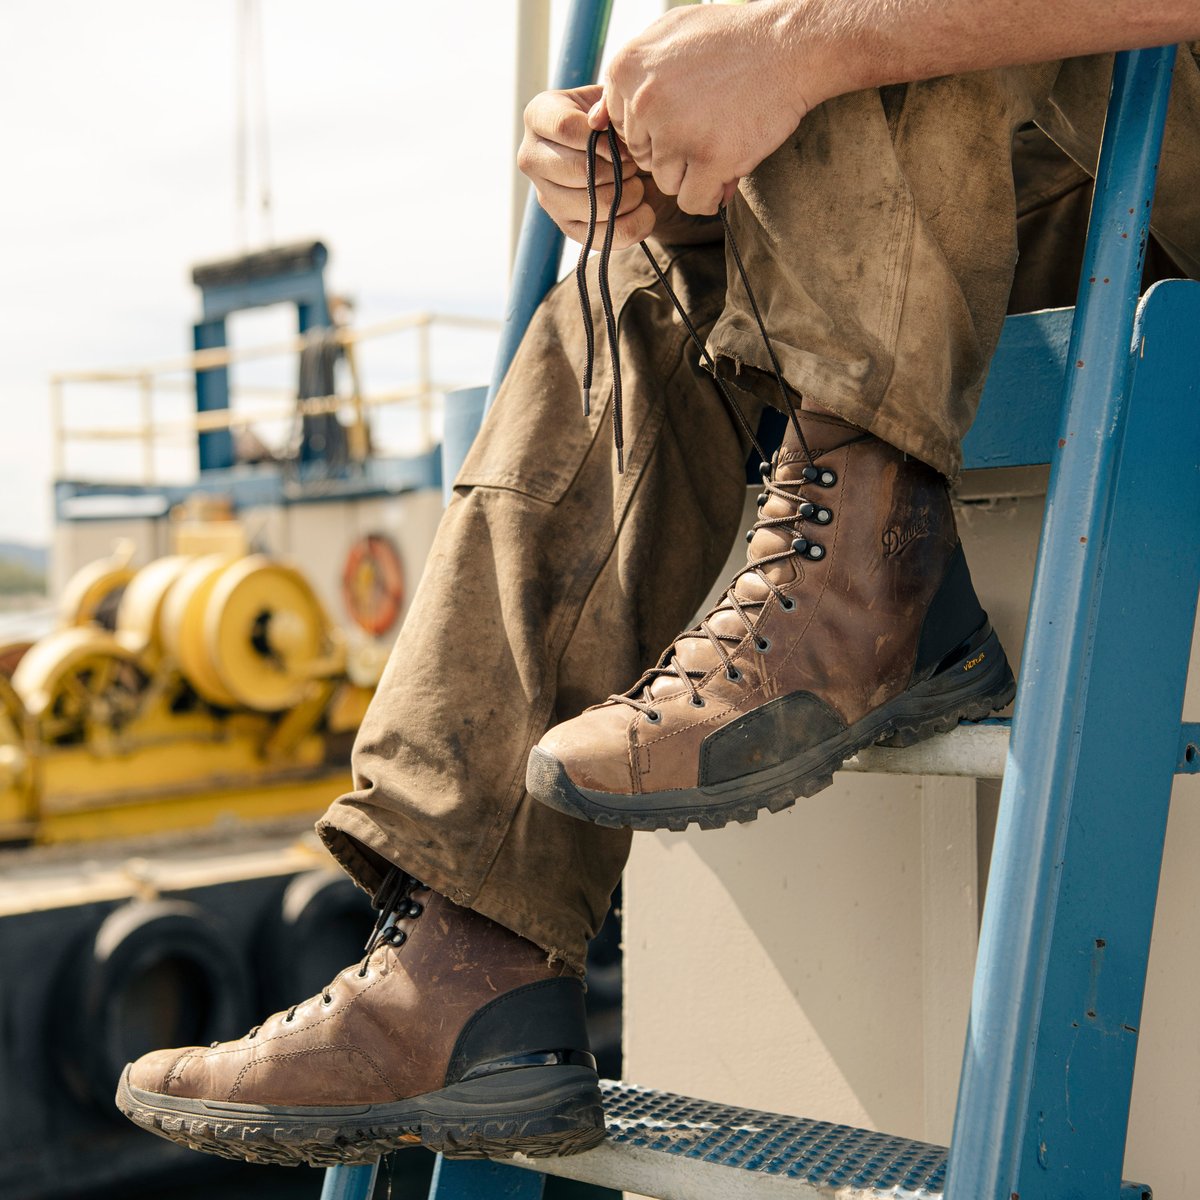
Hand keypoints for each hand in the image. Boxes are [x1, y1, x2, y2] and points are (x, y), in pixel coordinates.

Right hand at [518, 84, 655, 248]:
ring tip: (637, 182)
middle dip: (619, 170)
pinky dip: (634, 225)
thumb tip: (597, 123)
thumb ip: (608, 103)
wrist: (627, 154)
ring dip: (630, 195)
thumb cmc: (616, 120)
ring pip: (594, 205)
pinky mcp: (566, 227)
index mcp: (539, 116)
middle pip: (579, 171)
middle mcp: (533, 157)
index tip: (626, 146)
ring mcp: (546, 196)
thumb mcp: (614, 101)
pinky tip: (644, 210)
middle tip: (635, 164)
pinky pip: (603, 237)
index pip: (564, 127)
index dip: (602, 139)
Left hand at [593, 3, 812, 214]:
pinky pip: (693, 202)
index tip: (685, 114)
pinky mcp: (708, 159)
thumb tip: (595, 123)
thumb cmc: (730, 42)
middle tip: (710, 125)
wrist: (787, 45)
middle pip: (644, 158)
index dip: (656, 129)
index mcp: (626, 69)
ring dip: (694, 173)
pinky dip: (709, 197)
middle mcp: (644, 100)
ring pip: (666, 183)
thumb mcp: (667, 38)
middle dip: (674, 153)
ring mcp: (675, 132)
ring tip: (723, 140)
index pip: (623, 129)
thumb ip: (629, 80)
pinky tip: (726, 173)